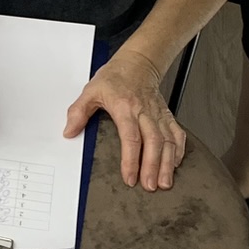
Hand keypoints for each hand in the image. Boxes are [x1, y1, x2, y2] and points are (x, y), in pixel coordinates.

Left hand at [66, 51, 186, 191]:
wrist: (138, 62)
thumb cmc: (115, 77)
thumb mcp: (91, 91)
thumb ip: (78, 112)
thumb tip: (69, 131)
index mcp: (125, 107)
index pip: (130, 137)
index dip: (131, 159)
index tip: (129, 177)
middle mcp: (144, 112)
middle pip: (153, 142)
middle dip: (153, 166)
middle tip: (150, 186)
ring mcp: (157, 114)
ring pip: (167, 140)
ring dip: (167, 163)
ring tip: (164, 182)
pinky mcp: (166, 115)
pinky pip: (176, 133)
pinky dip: (179, 149)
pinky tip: (176, 164)